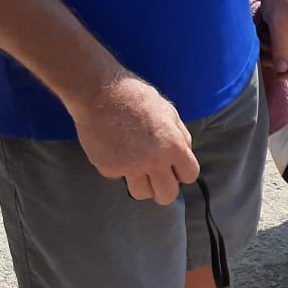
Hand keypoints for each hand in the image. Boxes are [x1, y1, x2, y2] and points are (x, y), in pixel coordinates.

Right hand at [72, 76, 199, 205]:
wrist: (98, 92)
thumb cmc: (134, 96)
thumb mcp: (169, 111)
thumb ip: (180, 135)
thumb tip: (185, 153)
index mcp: (174, 147)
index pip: (189, 176)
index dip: (182, 172)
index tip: (174, 168)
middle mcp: (154, 161)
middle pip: (167, 195)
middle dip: (164, 189)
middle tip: (157, 179)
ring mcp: (130, 167)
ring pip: (142, 194)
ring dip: (141, 184)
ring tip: (136, 167)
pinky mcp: (108, 168)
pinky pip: (118, 177)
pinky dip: (117, 168)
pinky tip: (115, 150)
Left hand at [256, 0, 287, 81]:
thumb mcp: (279, 23)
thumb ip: (281, 48)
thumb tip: (282, 69)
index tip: (277, 76)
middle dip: (275, 54)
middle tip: (260, 52)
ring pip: (282, 43)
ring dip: (269, 41)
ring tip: (258, 31)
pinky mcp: (287, 18)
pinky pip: (277, 32)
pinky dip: (267, 30)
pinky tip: (260, 21)